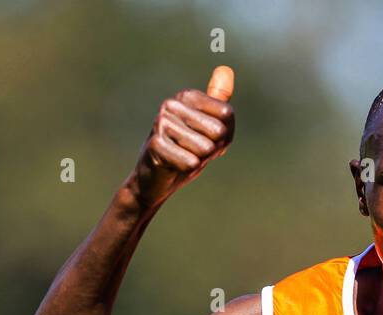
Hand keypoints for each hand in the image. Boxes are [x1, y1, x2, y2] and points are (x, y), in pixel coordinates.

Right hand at [129, 65, 235, 211]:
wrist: (155, 178)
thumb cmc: (186, 151)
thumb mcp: (208, 127)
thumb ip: (218, 101)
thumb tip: (226, 68)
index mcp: (187, 96)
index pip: (227, 114)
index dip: (225, 136)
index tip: (207, 139)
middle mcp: (172, 104)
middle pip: (218, 131)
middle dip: (212, 149)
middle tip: (193, 151)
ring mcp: (161, 123)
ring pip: (205, 148)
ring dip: (198, 160)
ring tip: (183, 157)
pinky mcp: (155, 145)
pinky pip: (191, 162)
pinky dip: (187, 169)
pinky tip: (173, 166)